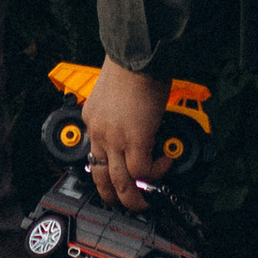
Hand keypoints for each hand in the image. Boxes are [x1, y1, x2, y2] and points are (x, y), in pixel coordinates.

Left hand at [82, 57, 171, 209]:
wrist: (137, 55)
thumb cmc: (130, 66)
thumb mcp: (115, 94)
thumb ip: (121, 113)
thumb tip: (138, 124)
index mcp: (91, 119)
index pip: (95, 154)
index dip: (109, 169)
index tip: (120, 174)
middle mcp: (98, 132)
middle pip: (101, 176)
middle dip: (113, 196)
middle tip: (126, 202)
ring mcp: (114, 139)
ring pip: (120, 182)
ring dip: (133, 197)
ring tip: (145, 201)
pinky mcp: (135, 140)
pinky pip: (143, 170)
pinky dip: (155, 173)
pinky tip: (165, 164)